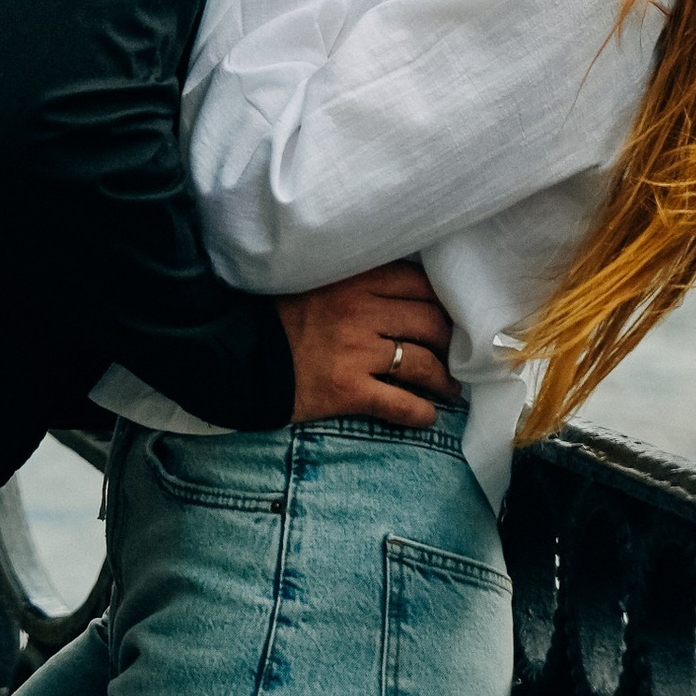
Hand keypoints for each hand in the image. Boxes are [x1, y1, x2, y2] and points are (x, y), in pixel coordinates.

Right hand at [278, 260, 460, 425]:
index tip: (447, 313)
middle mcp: (360, 311)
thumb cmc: (281, 316)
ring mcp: (356, 352)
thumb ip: (360, 281)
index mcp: (354, 279)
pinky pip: (400, 405)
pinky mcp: (348, 390)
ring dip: (444, 379)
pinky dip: (422, 413)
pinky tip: (428, 416)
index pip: (418, 283)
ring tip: (450, 388)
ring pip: (422, 364)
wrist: (242, 356)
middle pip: (429, 322)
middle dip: (449, 340)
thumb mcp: (320, 281)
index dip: (440, 300)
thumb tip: (409, 291)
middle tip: (453, 351)